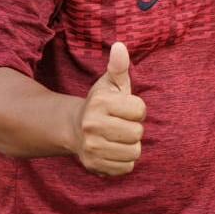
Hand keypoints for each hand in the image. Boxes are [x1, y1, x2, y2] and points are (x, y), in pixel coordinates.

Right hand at [73, 42, 145, 176]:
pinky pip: (126, 167)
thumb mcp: (109, 84)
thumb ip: (118, 67)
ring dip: (131, 146)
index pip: (140, 110)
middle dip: (134, 129)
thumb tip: (120, 46)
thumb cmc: (101, 104)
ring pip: (134, 152)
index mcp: (100, 103)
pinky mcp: (94, 165)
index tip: (125, 109)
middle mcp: (92, 125)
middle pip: (137, 133)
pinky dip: (124, 161)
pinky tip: (113, 150)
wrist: (74, 129)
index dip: (137, 110)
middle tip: (120, 125)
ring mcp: (91, 147)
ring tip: (117, 138)